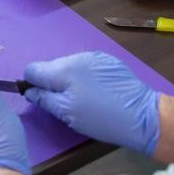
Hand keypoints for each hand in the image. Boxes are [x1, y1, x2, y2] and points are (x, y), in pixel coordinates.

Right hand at [24, 51, 159, 154]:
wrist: (144, 116)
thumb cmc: (102, 118)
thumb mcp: (67, 114)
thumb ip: (44, 99)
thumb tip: (29, 90)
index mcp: (63, 69)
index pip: (33, 69)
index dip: (32, 84)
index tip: (42, 98)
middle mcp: (76, 57)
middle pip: (51, 67)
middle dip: (53, 83)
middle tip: (66, 103)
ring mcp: (94, 56)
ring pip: (69, 66)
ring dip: (69, 79)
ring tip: (85, 97)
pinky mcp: (108, 61)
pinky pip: (86, 66)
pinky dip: (85, 76)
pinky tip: (97, 90)